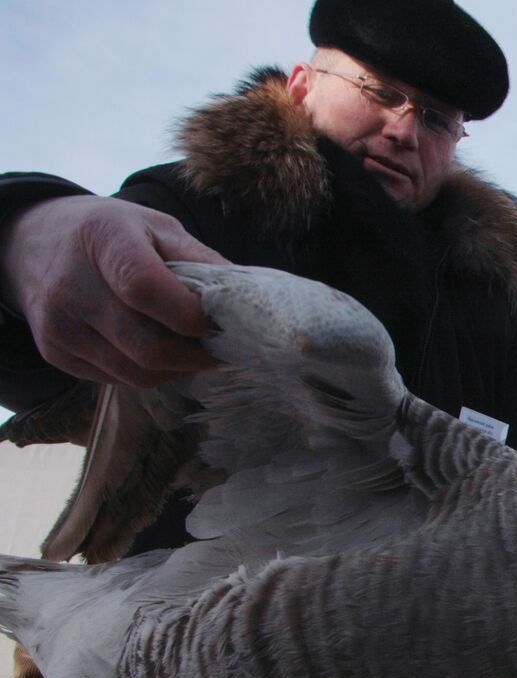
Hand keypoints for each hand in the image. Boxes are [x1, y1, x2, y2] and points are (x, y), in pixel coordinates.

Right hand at [2, 195, 223, 385]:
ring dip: (176, 370)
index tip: (222, 324)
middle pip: (146, 346)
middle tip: (221, 350)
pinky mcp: (54, 352)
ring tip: (195, 353)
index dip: (191, 316)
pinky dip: (148, 373)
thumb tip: (247, 300)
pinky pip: (116, 380)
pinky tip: (161, 354)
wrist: (39, 242)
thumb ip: (202, 261)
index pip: (145, 289)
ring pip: (135, 373)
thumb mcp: (159, 228)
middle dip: (195, 356)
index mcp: (103, 241)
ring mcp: (58, 325)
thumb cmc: (115, 234)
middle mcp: (71, 286)